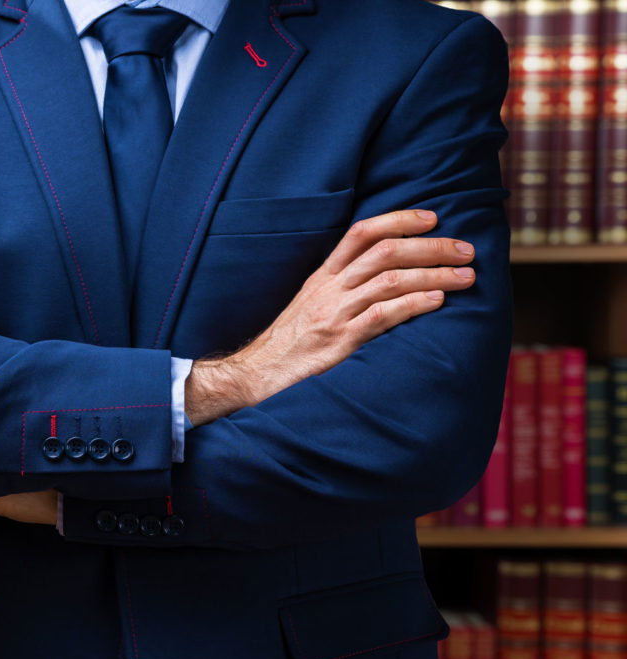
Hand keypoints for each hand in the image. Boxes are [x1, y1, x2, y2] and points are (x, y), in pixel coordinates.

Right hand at [185, 209, 476, 425]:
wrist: (257, 375)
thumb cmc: (289, 345)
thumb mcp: (311, 306)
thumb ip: (341, 289)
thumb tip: (384, 276)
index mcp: (322, 277)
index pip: (361, 233)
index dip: (399, 219)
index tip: (432, 218)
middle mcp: (329, 289)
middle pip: (385, 251)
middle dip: (431, 246)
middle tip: (466, 250)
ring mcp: (335, 314)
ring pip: (390, 280)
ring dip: (434, 274)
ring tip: (466, 277)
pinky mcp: (340, 342)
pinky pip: (382, 315)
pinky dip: (414, 304)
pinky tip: (438, 301)